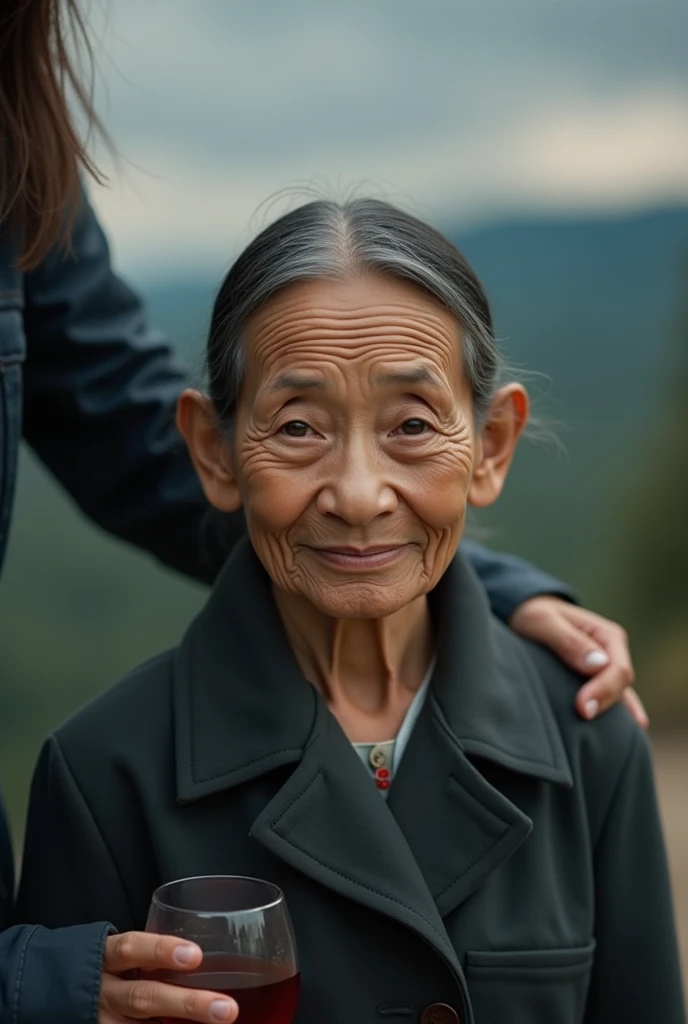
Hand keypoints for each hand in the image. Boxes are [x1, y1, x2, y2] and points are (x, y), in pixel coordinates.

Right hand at [100, 932, 237, 1022]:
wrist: (51, 994)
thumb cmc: (102, 968)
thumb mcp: (117, 954)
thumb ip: (149, 955)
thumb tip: (205, 957)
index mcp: (105, 958)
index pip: (130, 949)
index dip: (160, 950)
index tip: (195, 956)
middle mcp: (102, 993)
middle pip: (143, 998)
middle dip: (187, 1004)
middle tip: (226, 1009)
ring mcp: (100, 1021)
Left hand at [509, 597, 647, 727]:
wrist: (524, 616)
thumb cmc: (533, 616)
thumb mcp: (543, 621)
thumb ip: (568, 641)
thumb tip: (597, 665)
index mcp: (606, 635)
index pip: (617, 669)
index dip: (603, 689)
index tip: (582, 707)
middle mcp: (612, 653)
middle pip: (620, 686)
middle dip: (605, 703)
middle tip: (582, 716)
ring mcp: (605, 670)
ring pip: (619, 697)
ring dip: (613, 715)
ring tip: (614, 740)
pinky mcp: (593, 682)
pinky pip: (612, 701)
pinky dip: (619, 716)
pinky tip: (632, 732)